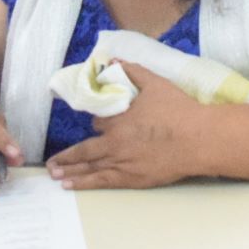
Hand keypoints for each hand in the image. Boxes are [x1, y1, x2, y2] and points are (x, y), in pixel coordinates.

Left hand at [47, 62, 207, 188]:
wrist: (197, 139)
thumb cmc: (178, 111)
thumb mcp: (156, 84)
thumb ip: (134, 72)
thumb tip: (115, 62)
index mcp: (118, 119)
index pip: (98, 122)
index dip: (97, 122)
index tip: (98, 124)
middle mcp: (114, 142)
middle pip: (84, 149)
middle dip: (67, 155)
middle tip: (51, 162)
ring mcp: (121, 162)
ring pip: (88, 167)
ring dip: (69, 171)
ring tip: (53, 175)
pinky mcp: (131, 178)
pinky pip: (101, 181)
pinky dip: (83, 183)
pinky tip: (70, 185)